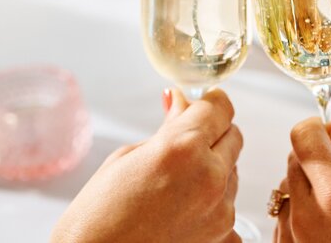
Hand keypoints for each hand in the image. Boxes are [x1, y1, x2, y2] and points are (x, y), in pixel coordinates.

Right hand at [52, 89, 242, 242]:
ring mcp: (221, 211)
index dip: (209, 101)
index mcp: (183, 148)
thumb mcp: (128, 157)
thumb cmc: (98, 216)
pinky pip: (228, 204)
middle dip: (212, 132)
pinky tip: (183, 207)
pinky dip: (213, 200)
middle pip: (233, 135)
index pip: (220, 107)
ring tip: (175, 182)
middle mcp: (210, 178)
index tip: (200, 102)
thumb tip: (182, 103)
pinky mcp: (224, 237)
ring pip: (232, 170)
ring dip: (213, 166)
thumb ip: (167, 128)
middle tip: (183, 140)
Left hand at [274, 117, 330, 242]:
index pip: (303, 136)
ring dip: (306, 188)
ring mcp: (290, 236)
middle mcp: (306, 214)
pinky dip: (299, 214)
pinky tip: (328, 231)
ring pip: (286, 188)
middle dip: (315, 158)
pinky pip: (282, 218)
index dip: (317, 128)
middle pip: (293, 159)